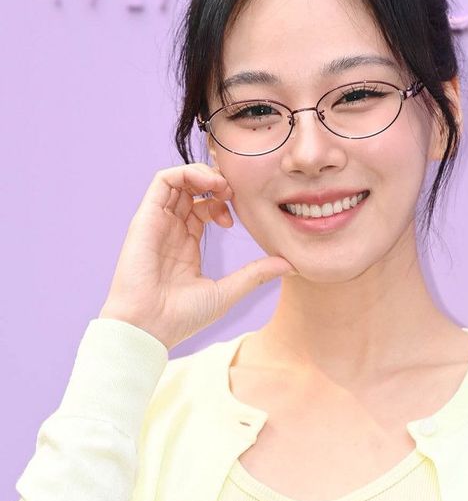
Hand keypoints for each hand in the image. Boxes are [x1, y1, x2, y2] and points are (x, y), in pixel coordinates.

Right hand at [98, 163, 295, 349]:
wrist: (149, 327)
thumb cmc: (181, 317)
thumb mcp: (227, 292)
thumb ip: (255, 274)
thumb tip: (289, 264)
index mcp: (185, 244)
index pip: (204, 207)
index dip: (223, 203)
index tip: (235, 219)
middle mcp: (170, 229)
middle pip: (192, 189)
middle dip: (216, 183)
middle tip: (233, 194)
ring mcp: (157, 222)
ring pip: (179, 179)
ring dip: (204, 174)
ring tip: (222, 186)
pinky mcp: (146, 217)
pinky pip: (163, 181)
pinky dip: (187, 173)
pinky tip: (209, 185)